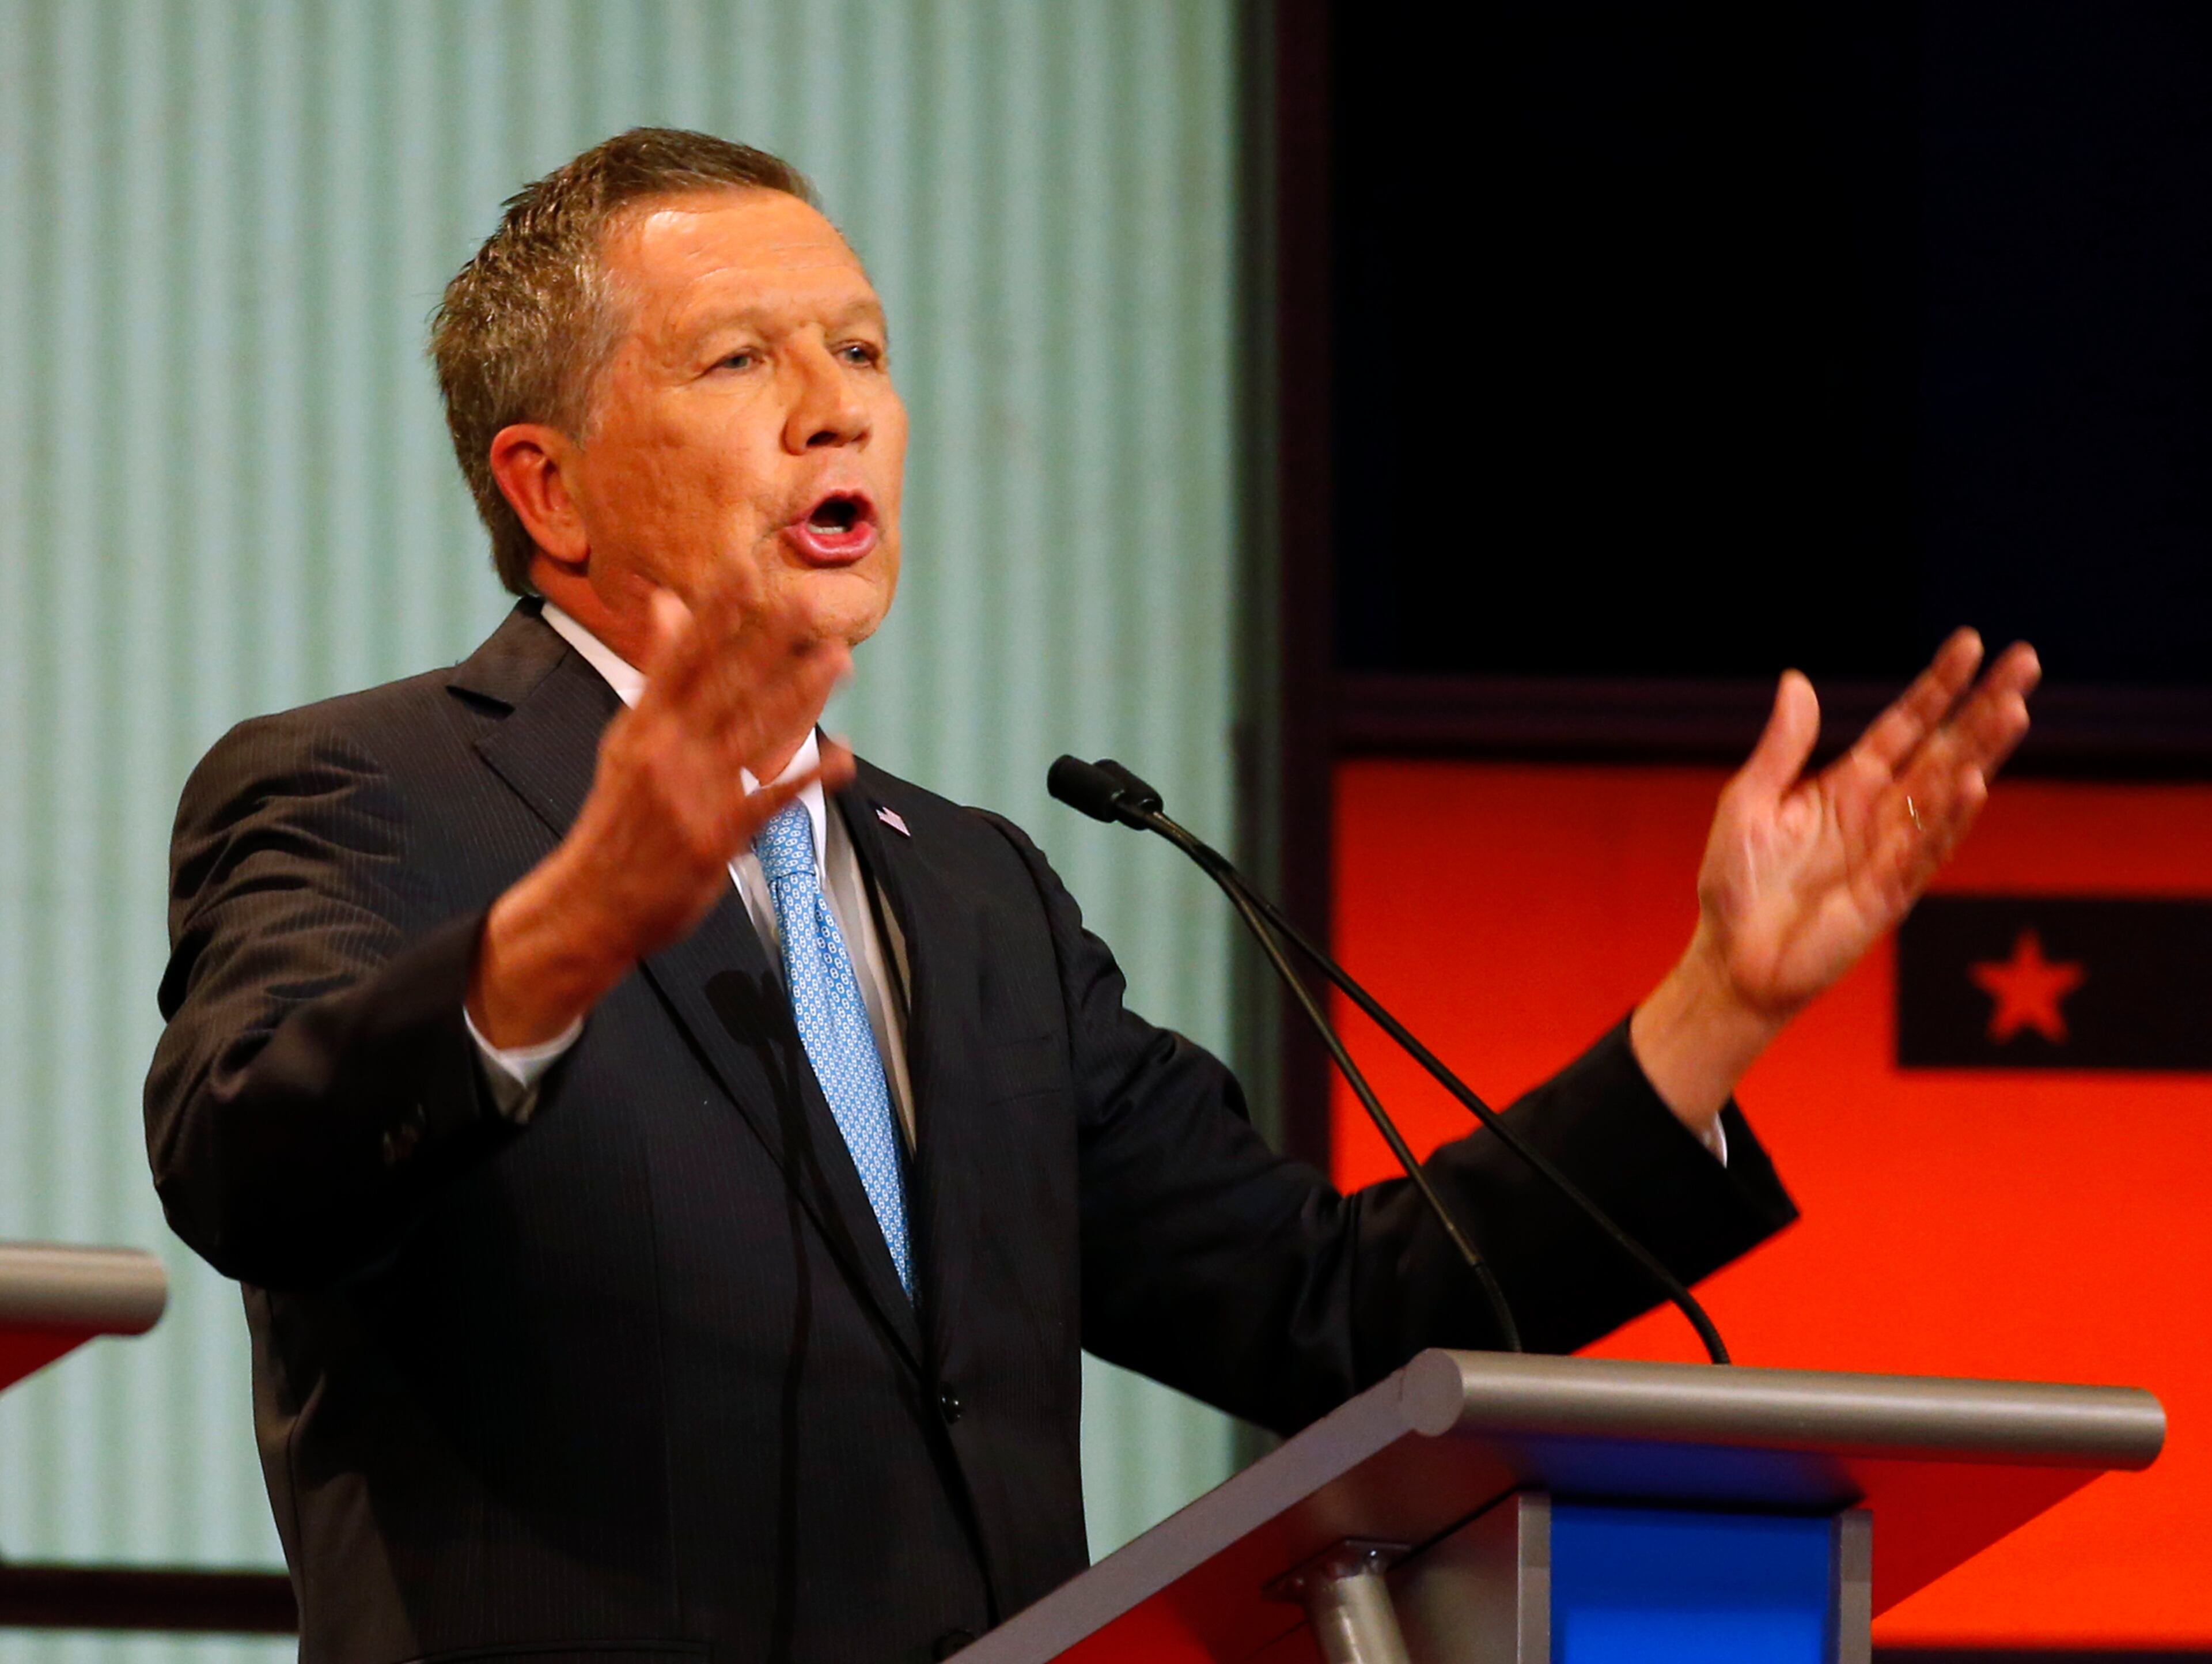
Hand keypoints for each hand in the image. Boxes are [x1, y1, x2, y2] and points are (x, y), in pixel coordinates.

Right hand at [467, 562, 856, 1047]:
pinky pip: (770, 799)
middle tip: (806, 601)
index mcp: (643, 726)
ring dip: (801, 694)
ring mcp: (693, 795)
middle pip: (724, 687)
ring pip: (754, 732)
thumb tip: (664, 605)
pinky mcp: (717, 837)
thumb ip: (657, 674)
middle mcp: (667, 752)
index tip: (741, 572)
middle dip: (767, 643)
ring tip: (839, 659)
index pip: (680, 659)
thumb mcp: (626, 741)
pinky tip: (842, 756)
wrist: (592, 903)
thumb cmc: (617, 819)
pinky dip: (807, 777)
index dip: (712, 615)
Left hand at [1632, 630, 2039, 1130]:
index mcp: (1847, 785)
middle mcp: (1880, 813)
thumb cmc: (1737, 882)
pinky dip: (1949, 818)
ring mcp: (1891, 852)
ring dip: (1981, 752)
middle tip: (2025, 660)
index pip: (1904, 725)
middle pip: (1943, 748)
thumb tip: (1798, 679)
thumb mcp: (1749, 801)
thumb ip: (1781, 747)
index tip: (1969, 642)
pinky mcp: (1888, 894)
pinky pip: (1925, 850)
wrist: (1731, 958)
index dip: (1937, 686)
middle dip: (1982, 707)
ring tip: (2013, 707)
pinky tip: (1973, 782)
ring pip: (1947, 793)